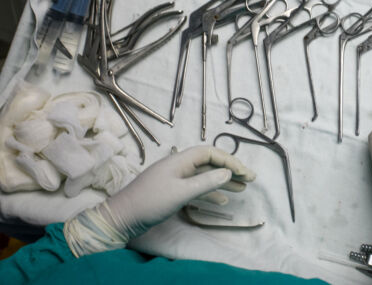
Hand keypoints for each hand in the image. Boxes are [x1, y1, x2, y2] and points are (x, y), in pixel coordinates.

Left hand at [65, 146, 254, 255]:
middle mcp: (179, 166)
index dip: (229, 160)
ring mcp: (175, 179)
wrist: (122, 218)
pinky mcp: (172, 192)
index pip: (210, 153)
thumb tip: (228, 172)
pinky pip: (197, 189)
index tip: (244, 172)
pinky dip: (211, 193)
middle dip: (230, 170)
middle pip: (210, 163)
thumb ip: (206, 182)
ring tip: (242, 189)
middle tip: (250, 179)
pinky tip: (223, 201)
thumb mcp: (181, 192)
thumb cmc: (150, 202)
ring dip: (224, 182)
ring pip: (205, 177)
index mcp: (180, 160)